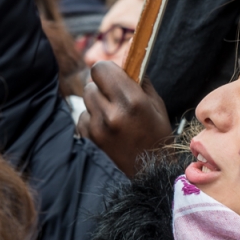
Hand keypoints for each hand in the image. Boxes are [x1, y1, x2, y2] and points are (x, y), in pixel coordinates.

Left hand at [78, 62, 172, 177]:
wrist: (151, 174)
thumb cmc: (157, 136)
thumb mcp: (157, 105)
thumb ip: (140, 82)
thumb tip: (127, 65)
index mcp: (131, 101)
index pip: (101, 68)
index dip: (107, 70)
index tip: (115, 77)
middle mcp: (111, 113)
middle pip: (90, 84)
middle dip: (102, 87)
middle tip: (115, 96)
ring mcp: (97, 128)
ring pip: (86, 101)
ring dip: (96, 103)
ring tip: (112, 114)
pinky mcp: (89, 140)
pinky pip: (82, 118)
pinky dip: (91, 119)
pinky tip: (106, 128)